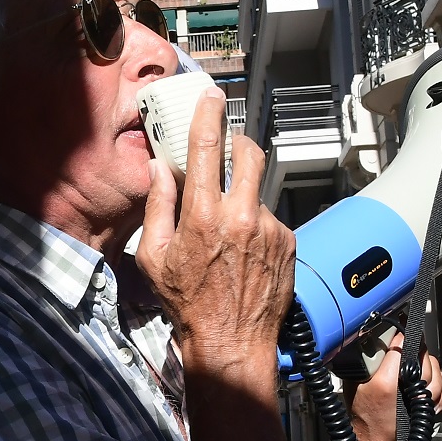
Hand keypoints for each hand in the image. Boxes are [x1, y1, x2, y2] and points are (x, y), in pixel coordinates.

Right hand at [135, 87, 295, 382]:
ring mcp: (269, 229)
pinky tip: (245, 250)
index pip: (209, 148)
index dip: (209, 114)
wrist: (231, 343)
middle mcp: (240, 217)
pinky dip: (257, 224)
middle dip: (239, 143)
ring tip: (230, 228)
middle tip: (229, 148)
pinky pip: (270, 218)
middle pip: (249, 153)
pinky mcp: (287, 242)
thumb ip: (157, 207)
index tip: (211, 97)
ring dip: (245, 194)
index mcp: (203, 216)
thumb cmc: (189, 305)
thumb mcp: (154, 257)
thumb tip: (160, 171)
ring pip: (259, 189)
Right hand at [347, 333, 441, 440]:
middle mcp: (408, 392)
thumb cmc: (364, 420)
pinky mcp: (432, 411)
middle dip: (416, 346)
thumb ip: (360, 365)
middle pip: (421, 356)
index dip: (401, 334)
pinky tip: (431, 376)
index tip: (400, 328)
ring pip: (435, 370)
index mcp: (386, 384)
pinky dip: (440, 379)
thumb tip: (368, 343)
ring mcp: (423, 402)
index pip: (400, 347)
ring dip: (429, 361)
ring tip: (419, 358)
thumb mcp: (352, 386)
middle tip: (409, 341)